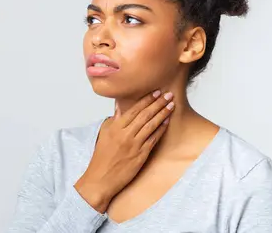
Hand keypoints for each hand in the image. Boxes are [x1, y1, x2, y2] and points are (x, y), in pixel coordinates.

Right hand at [73, 89, 174, 212]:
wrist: (101, 178)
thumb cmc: (101, 157)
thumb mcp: (104, 134)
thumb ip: (114, 120)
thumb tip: (120, 107)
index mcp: (115, 127)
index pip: (134, 110)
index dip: (146, 100)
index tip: (155, 92)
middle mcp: (125, 134)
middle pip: (145, 115)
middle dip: (158, 103)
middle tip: (168, 95)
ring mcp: (134, 145)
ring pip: (151, 125)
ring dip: (162, 114)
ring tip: (171, 105)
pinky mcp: (141, 155)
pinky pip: (153, 139)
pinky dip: (161, 130)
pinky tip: (167, 122)